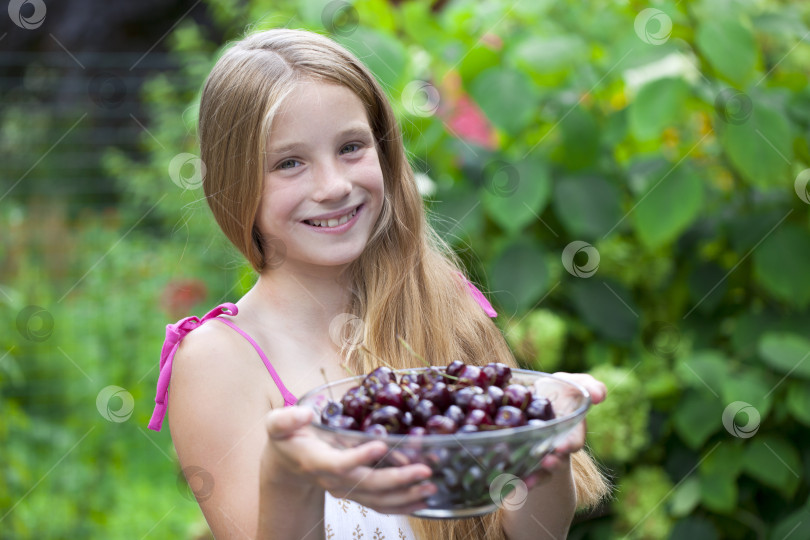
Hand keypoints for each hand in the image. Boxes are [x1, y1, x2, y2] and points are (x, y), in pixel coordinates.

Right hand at [261, 406, 435, 513]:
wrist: (288, 464)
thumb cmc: (287, 439)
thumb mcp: (277, 424)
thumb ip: (286, 419)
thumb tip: (305, 414)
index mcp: (316, 461)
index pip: (339, 464)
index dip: (359, 457)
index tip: (380, 445)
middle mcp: (333, 480)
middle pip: (366, 485)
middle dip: (397, 480)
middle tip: (424, 470)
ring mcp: (346, 490)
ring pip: (377, 499)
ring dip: (406, 495)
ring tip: (430, 486)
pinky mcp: (356, 493)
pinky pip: (381, 505)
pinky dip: (403, 505)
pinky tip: (423, 500)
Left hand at [522, 372, 606, 488]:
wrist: (534, 403)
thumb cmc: (558, 391)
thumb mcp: (573, 384)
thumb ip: (589, 386)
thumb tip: (600, 395)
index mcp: (571, 432)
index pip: (575, 442)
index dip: (570, 445)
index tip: (562, 447)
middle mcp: (557, 447)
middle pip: (558, 460)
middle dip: (554, 463)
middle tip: (546, 462)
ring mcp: (542, 456)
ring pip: (541, 471)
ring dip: (537, 476)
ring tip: (528, 480)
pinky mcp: (525, 461)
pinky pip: (523, 472)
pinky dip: (519, 479)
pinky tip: (512, 483)